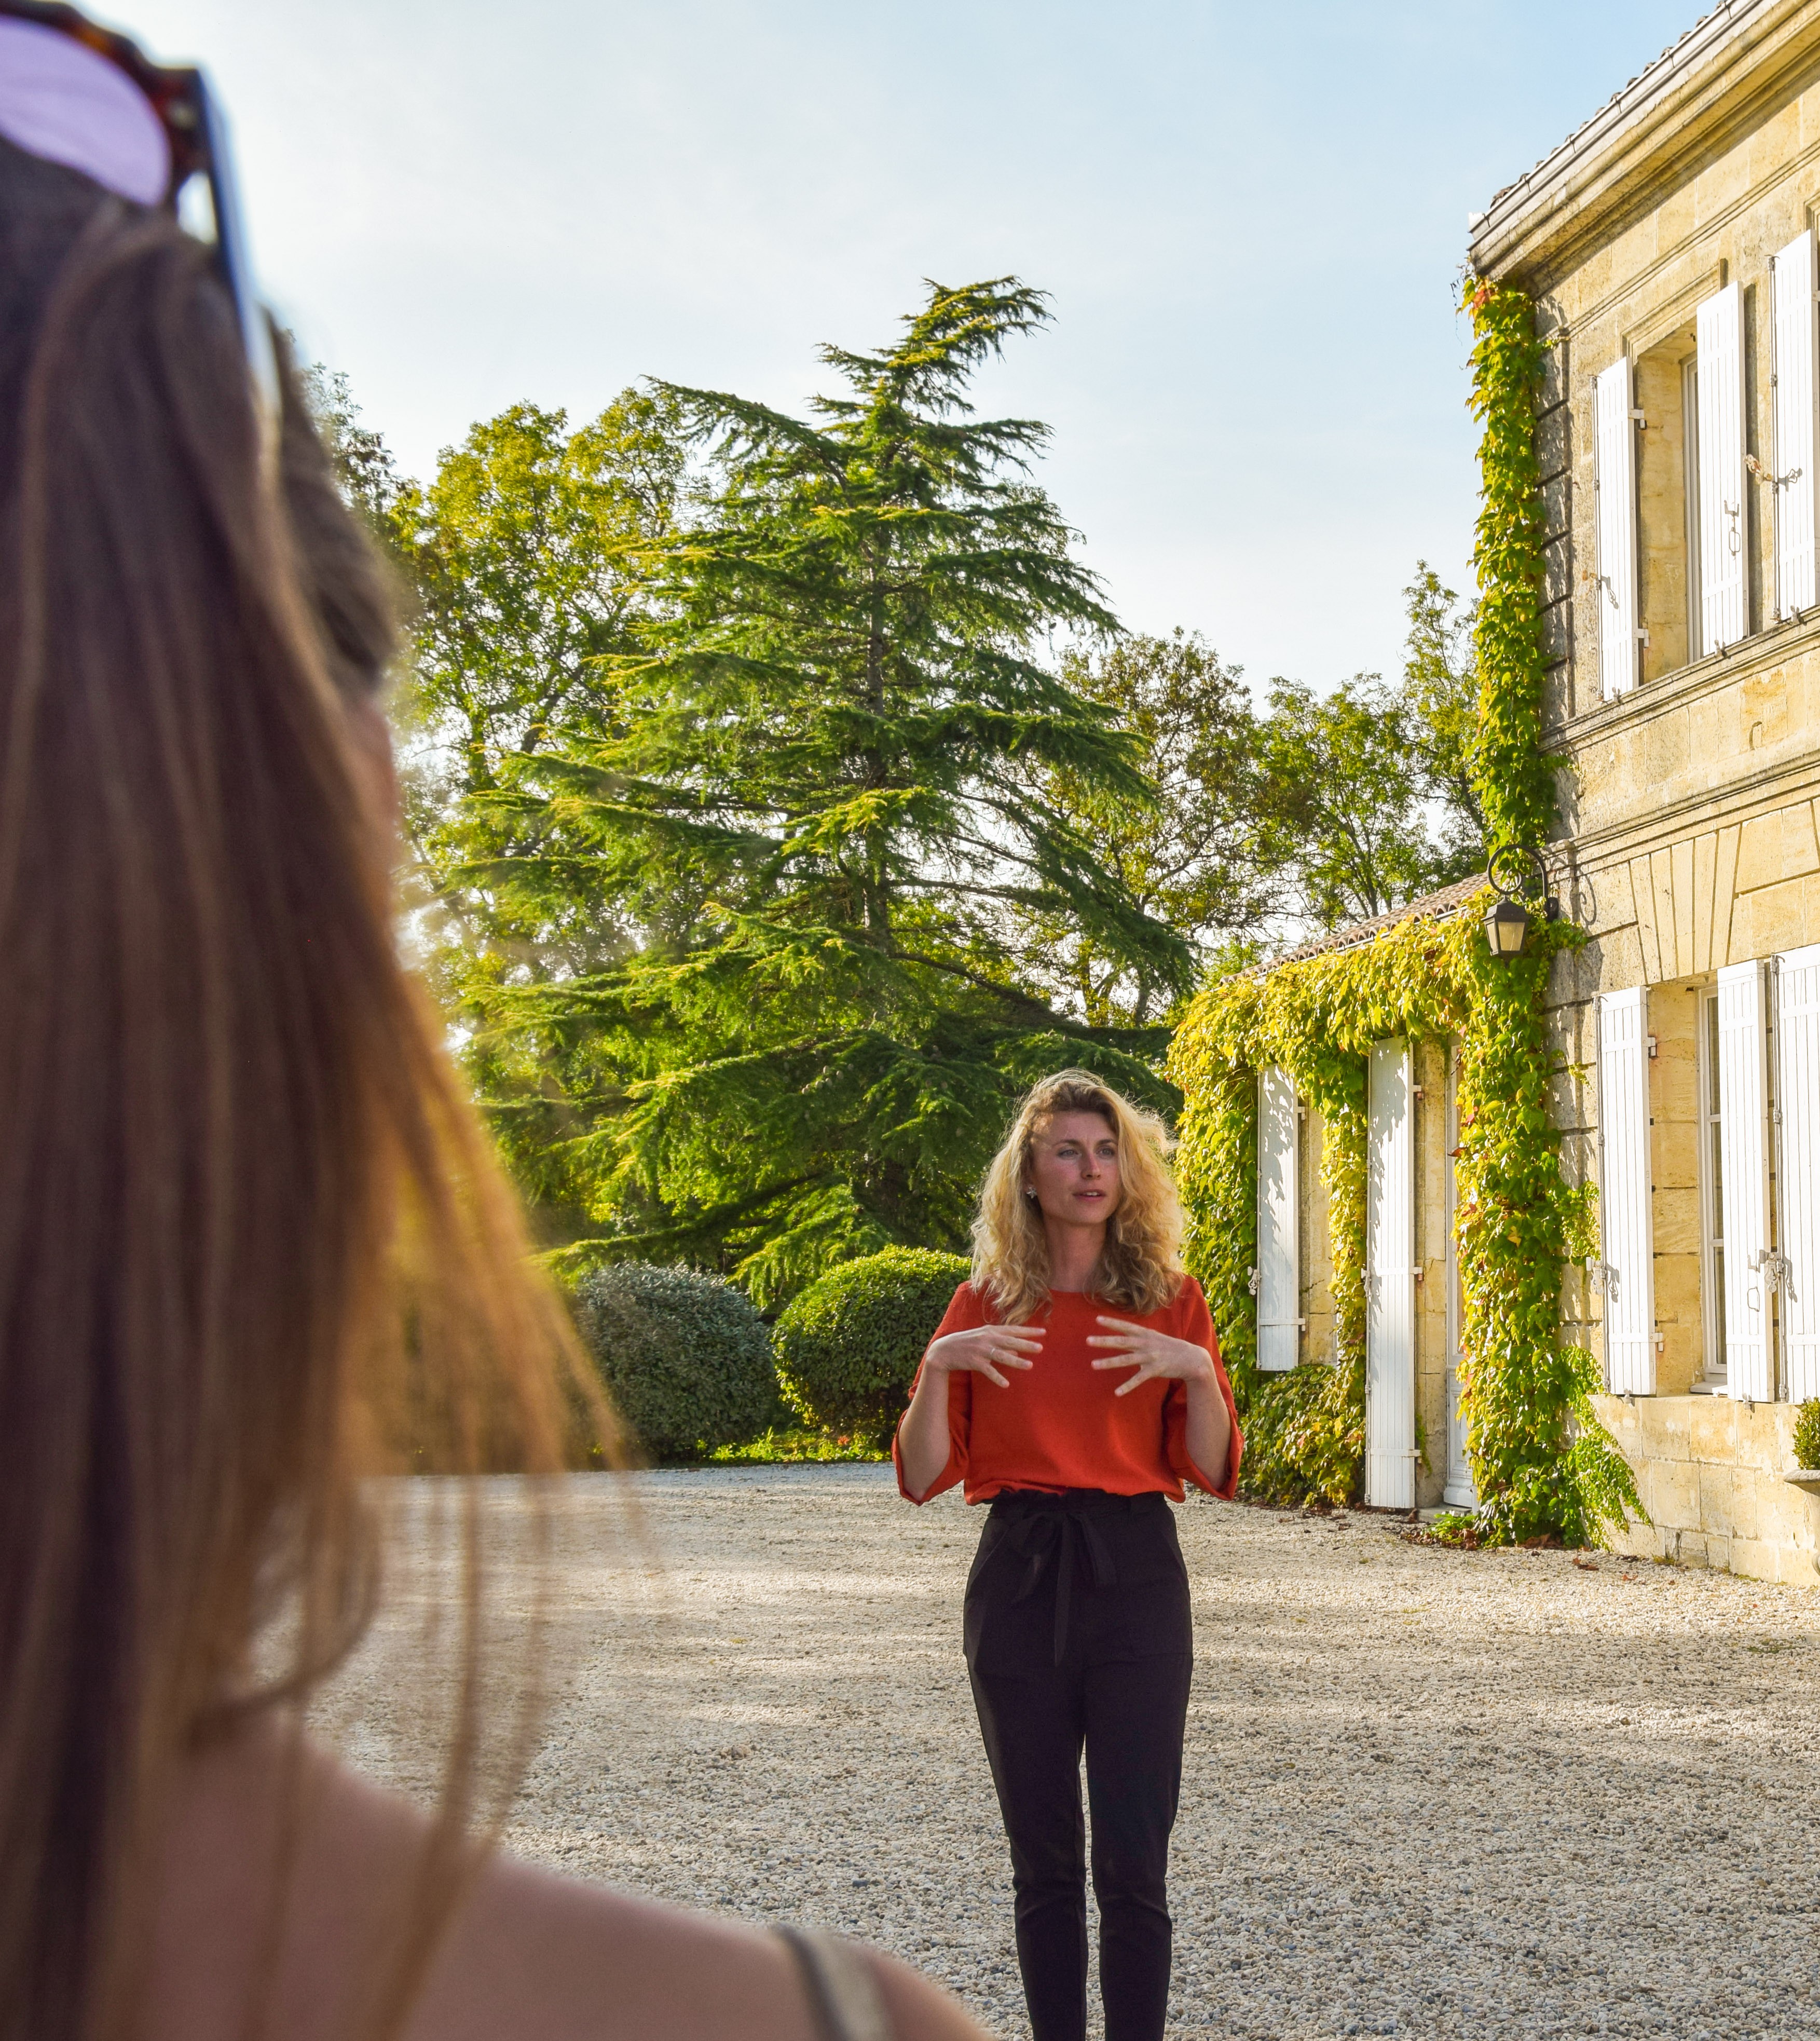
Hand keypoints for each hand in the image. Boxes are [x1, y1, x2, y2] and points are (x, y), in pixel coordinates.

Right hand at [924, 1322, 1044, 1389]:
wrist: (944, 1350)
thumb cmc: (967, 1343)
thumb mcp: (984, 1339)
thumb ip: (1001, 1343)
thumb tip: (1018, 1350)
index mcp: (991, 1330)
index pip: (1013, 1329)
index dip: (1028, 1331)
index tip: (1043, 1332)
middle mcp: (987, 1338)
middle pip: (1010, 1341)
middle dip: (1026, 1344)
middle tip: (1041, 1348)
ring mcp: (980, 1350)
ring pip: (1002, 1355)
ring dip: (1016, 1361)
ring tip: (1030, 1366)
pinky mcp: (974, 1361)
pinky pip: (988, 1370)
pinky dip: (997, 1377)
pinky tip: (1006, 1384)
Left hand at [1087, 1317, 1215, 1396]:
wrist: (1192, 1358)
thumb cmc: (1170, 1347)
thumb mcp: (1155, 1336)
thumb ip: (1139, 1335)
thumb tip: (1124, 1332)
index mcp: (1145, 1334)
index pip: (1126, 1326)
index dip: (1112, 1322)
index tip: (1097, 1319)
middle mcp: (1145, 1344)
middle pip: (1121, 1342)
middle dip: (1104, 1341)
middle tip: (1087, 1340)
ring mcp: (1150, 1357)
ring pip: (1125, 1360)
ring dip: (1108, 1362)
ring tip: (1093, 1364)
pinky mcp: (1155, 1370)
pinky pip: (1138, 1379)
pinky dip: (1127, 1386)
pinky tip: (1117, 1392)